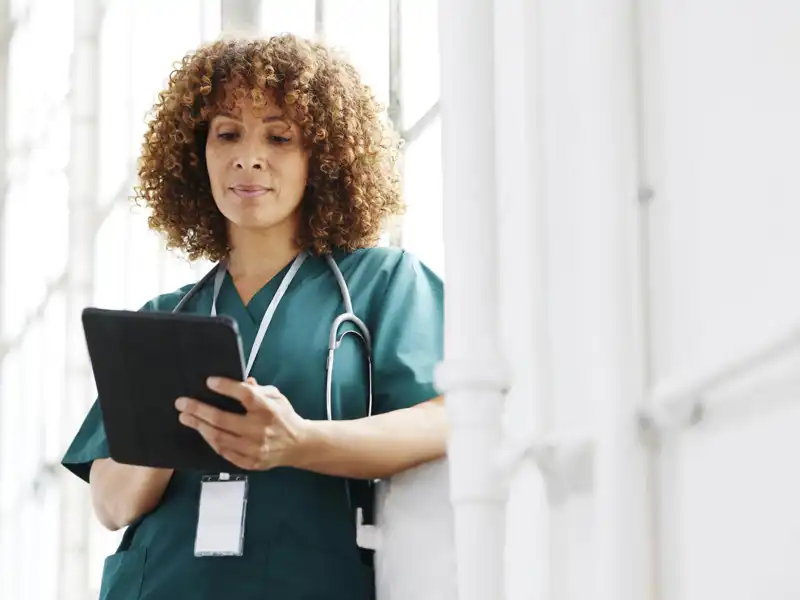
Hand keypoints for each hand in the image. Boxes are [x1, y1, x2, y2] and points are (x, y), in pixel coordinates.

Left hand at [175, 377, 308, 470]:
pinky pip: (224, 452)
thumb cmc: (284, 417)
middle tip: (182, 403)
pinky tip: (202, 432)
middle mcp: (260, 429)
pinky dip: (211, 441)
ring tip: (186, 418)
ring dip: (200, 427)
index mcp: (268, 409)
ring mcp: (254, 448)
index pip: (244, 395)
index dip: (226, 387)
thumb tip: (242, 381)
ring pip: (219, 438)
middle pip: (223, 419)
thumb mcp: (276, 397)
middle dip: (199, 410)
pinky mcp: (250, 462)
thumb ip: (258, 389)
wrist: (299, 445)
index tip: (209, 382)